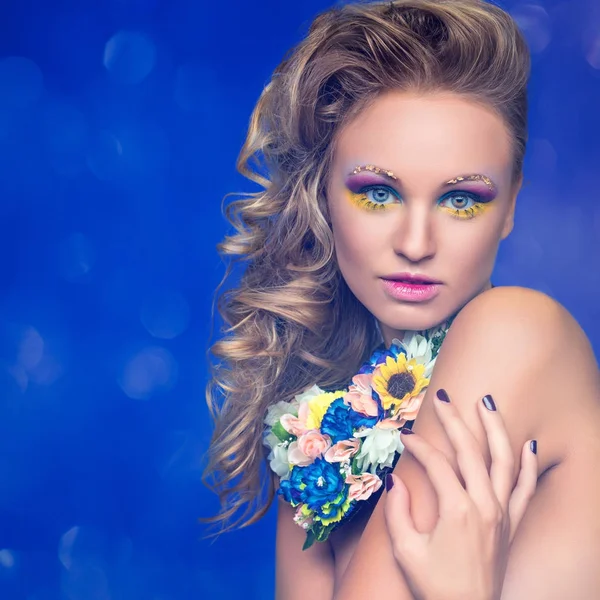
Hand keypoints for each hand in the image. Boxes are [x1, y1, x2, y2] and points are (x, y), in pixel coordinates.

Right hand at [383, 390, 537, 599]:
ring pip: (504, 460)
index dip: (418, 445)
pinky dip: (529, 465)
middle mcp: (485, 505)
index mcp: (457, 509)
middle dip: (454, 420)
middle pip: (471, 451)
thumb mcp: (405, 550)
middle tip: (442, 397)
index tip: (404, 435)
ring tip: (487, 402)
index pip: (437, 463)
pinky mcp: (511, 523)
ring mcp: (502, 512)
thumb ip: (397, 511)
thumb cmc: (434, 584)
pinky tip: (529, 445)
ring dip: (496, 428)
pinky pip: (526, 488)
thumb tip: (394, 479)